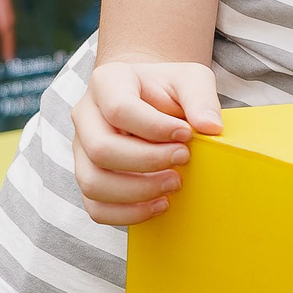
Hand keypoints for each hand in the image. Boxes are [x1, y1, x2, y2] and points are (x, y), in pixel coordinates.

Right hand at [74, 60, 222, 225]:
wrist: (148, 97)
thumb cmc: (168, 88)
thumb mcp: (190, 79)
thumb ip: (201, 98)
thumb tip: (211, 128)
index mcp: (107, 82)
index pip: (119, 109)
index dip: (155, 128)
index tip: (186, 134)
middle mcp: (85, 115)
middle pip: (101, 149)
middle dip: (148, 162)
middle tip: (183, 159)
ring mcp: (81, 149)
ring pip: (93, 182)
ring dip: (138, 191)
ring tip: (174, 184)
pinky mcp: (87, 176)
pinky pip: (95, 207)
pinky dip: (128, 214)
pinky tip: (159, 204)